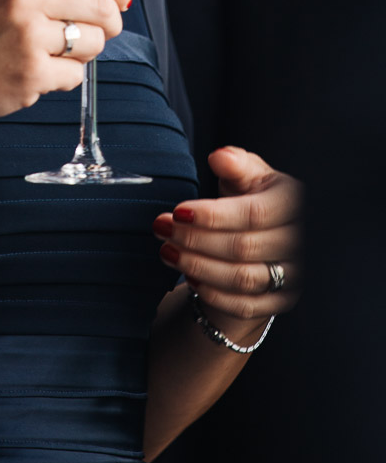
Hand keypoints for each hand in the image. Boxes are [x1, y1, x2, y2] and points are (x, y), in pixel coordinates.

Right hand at [0, 0, 130, 129]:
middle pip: (102, 5)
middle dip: (111, 22)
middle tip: (100, 33)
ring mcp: (27, 34)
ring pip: (93, 42)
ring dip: (83, 53)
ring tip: (51, 54)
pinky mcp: (31, 72)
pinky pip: (75, 75)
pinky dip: (62, 78)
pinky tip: (34, 72)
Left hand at [153, 146, 301, 328]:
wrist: (266, 237)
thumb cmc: (252, 198)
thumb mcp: (246, 175)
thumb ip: (235, 164)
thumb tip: (221, 157)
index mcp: (293, 203)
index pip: (253, 214)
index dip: (213, 216)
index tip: (177, 212)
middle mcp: (299, 242)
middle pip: (243, 247)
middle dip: (195, 240)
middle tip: (161, 229)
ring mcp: (294, 275)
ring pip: (242, 278)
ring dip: (198, 266)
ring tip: (168, 251)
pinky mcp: (281, 301)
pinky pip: (244, 305)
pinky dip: (213, 293)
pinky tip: (190, 277)